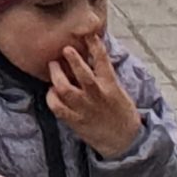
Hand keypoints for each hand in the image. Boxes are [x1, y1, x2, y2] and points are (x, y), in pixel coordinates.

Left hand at [47, 33, 143, 157]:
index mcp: (111, 86)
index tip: (87, 33)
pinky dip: (51, 97)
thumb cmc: (122, 114)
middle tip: (65, 49)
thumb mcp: (119, 91)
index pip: (102, 60)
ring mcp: (85, 108)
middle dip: (72, 58)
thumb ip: (105, 75)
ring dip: (56, 75)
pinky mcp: (75, 121)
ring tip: (54, 66)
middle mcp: (97, 95)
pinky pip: (57, 107)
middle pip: (82, 73)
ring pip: (65, 89)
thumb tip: (92, 55)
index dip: (94, 44)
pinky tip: (51, 91)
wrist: (125, 142)